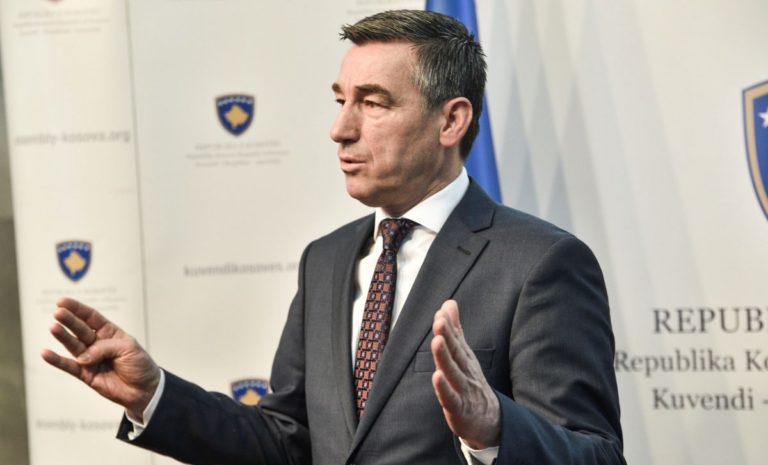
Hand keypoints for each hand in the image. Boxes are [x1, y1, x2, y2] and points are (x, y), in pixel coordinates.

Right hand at [41, 297, 160, 419]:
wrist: (144, 390)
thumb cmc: (140, 365)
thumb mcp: (129, 349)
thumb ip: (106, 348)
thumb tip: (84, 356)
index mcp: (110, 332)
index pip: (91, 317)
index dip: (78, 309)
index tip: (62, 302)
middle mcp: (97, 343)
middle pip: (80, 329)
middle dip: (69, 320)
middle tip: (58, 313)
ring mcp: (90, 358)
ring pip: (73, 345)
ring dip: (63, 337)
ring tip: (53, 327)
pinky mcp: (85, 374)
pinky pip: (69, 366)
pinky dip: (57, 360)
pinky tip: (46, 353)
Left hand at [431, 300, 499, 449]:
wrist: (489, 420)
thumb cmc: (471, 383)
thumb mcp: (464, 355)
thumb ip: (456, 330)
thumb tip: (449, 303)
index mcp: (465, 359)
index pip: (457, 340)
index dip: (448, 326)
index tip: (441, 311)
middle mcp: (465, 371)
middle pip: (456, 352)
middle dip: (447, 336)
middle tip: (439, 320)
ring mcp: (463, 390)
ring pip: (453, 372)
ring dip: (444, 357)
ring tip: (437, 341)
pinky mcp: (459, 409)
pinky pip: (451, 398)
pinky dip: (444, 388)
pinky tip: (436, 377)